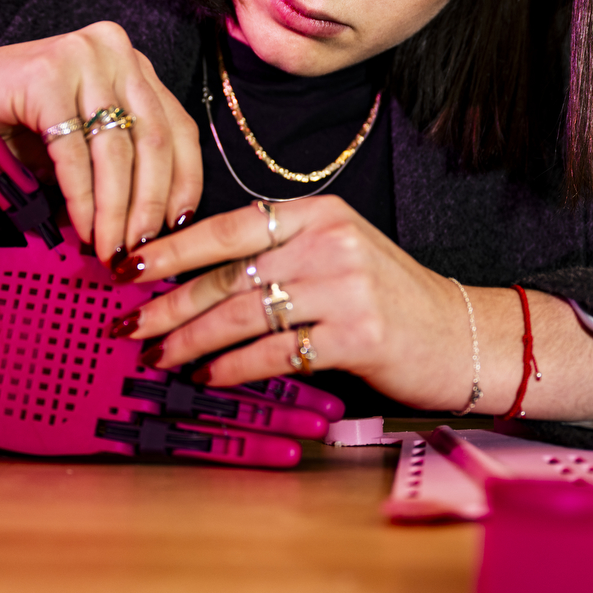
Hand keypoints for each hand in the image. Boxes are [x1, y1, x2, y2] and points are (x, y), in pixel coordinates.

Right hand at [0, 22, 201, 262]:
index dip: (184, 180)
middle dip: (150, 205)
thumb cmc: (10, 129)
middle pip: (155, 139)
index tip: (180, 225)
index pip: (177, 126)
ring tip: (110, 249)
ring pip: (118, 151)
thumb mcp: (80, 145)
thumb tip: (159, 224)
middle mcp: (114, 48)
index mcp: (131, 62)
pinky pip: (76, 153)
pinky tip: (83, 228)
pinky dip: (82, 199)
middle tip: (140, 250)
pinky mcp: (47, 74)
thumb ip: (120, 167)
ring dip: (116, 211)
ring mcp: (82, 56)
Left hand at [114, 196, 592, 418]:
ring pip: (245, 314)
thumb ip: (278, 256)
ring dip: (192, 340)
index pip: (231, 226)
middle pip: (230, 274)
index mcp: (320, 213)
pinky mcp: (358, 335)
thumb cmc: (389, 299)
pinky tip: (208, 378)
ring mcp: (346, 287)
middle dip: (170, 303)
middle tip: (128, 325)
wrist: (463, 335)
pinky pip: (276, 352)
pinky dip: (234, 368)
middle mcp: (331, 241)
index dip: (175, 248)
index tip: (130, 266)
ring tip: (159, 357)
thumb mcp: (337, 255)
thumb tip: (194, 280)